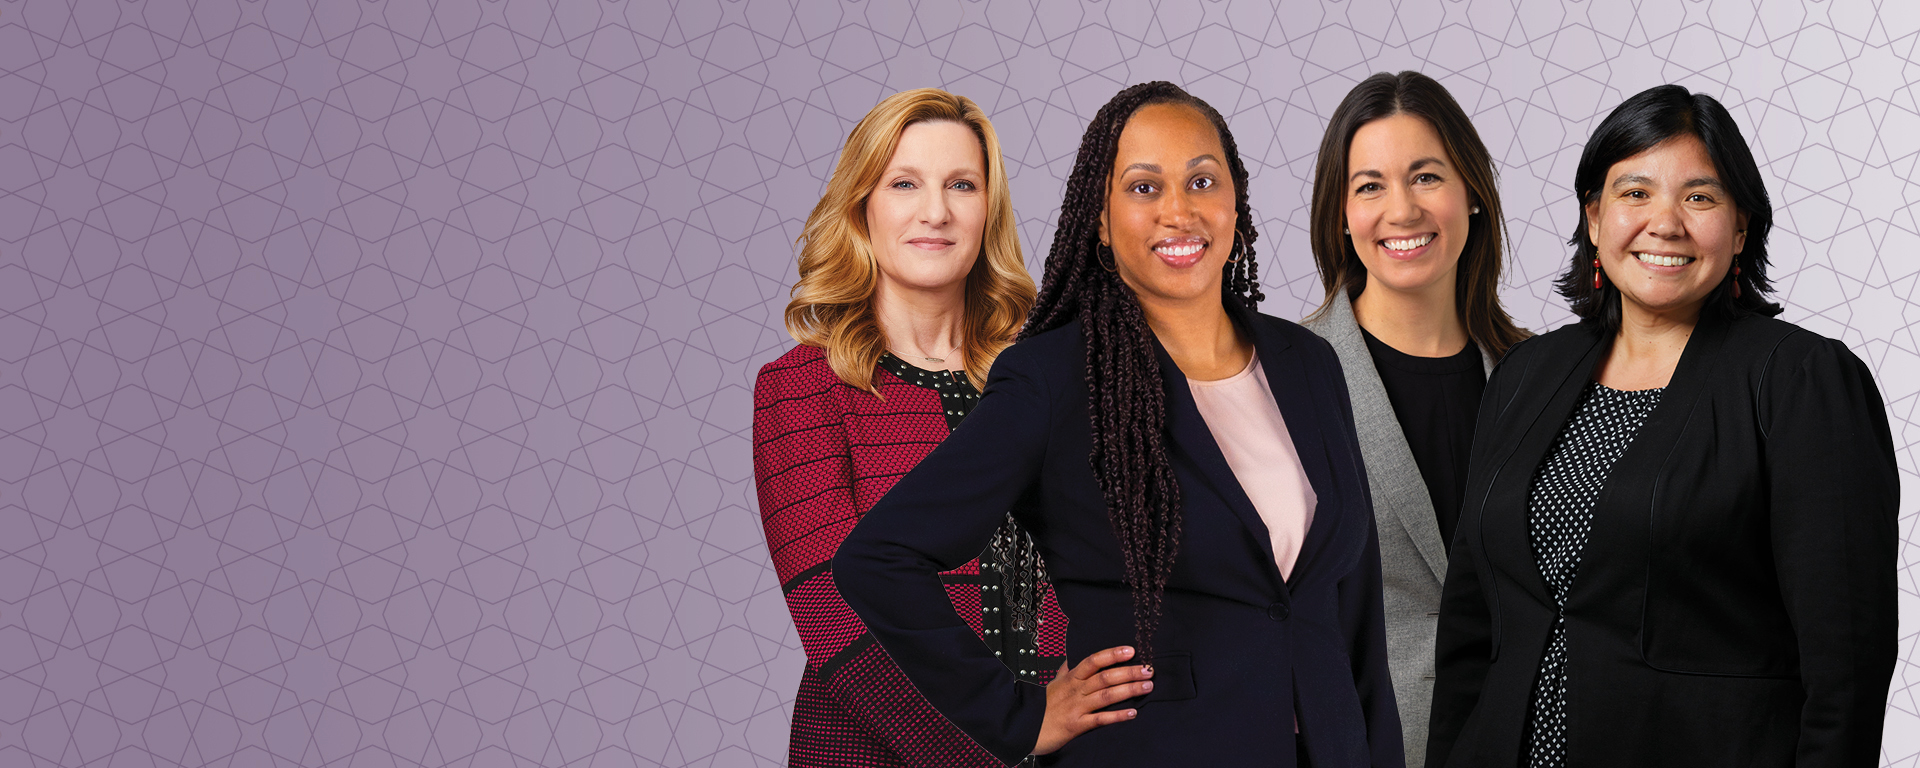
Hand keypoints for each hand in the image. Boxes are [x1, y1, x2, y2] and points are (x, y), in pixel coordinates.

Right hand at [1031, 645, 1154, 755]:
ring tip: (1147, 686)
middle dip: (1128, 672)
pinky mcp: (1076, 725)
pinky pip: (1100, 719)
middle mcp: (1075, 690)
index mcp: (1071, 679)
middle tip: (1149, 669)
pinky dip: (1117, 716)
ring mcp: (1076, 707)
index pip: (1093, 661)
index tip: (1131, 650)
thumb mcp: (1052, 684)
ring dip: (1128, 690)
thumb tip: (1071, 659)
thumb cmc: (1040, 707)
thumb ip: (1065, 671)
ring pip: (1106, 695)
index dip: (1112, 654)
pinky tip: (1132, 713)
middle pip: (1105, 677)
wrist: (1025, 728)